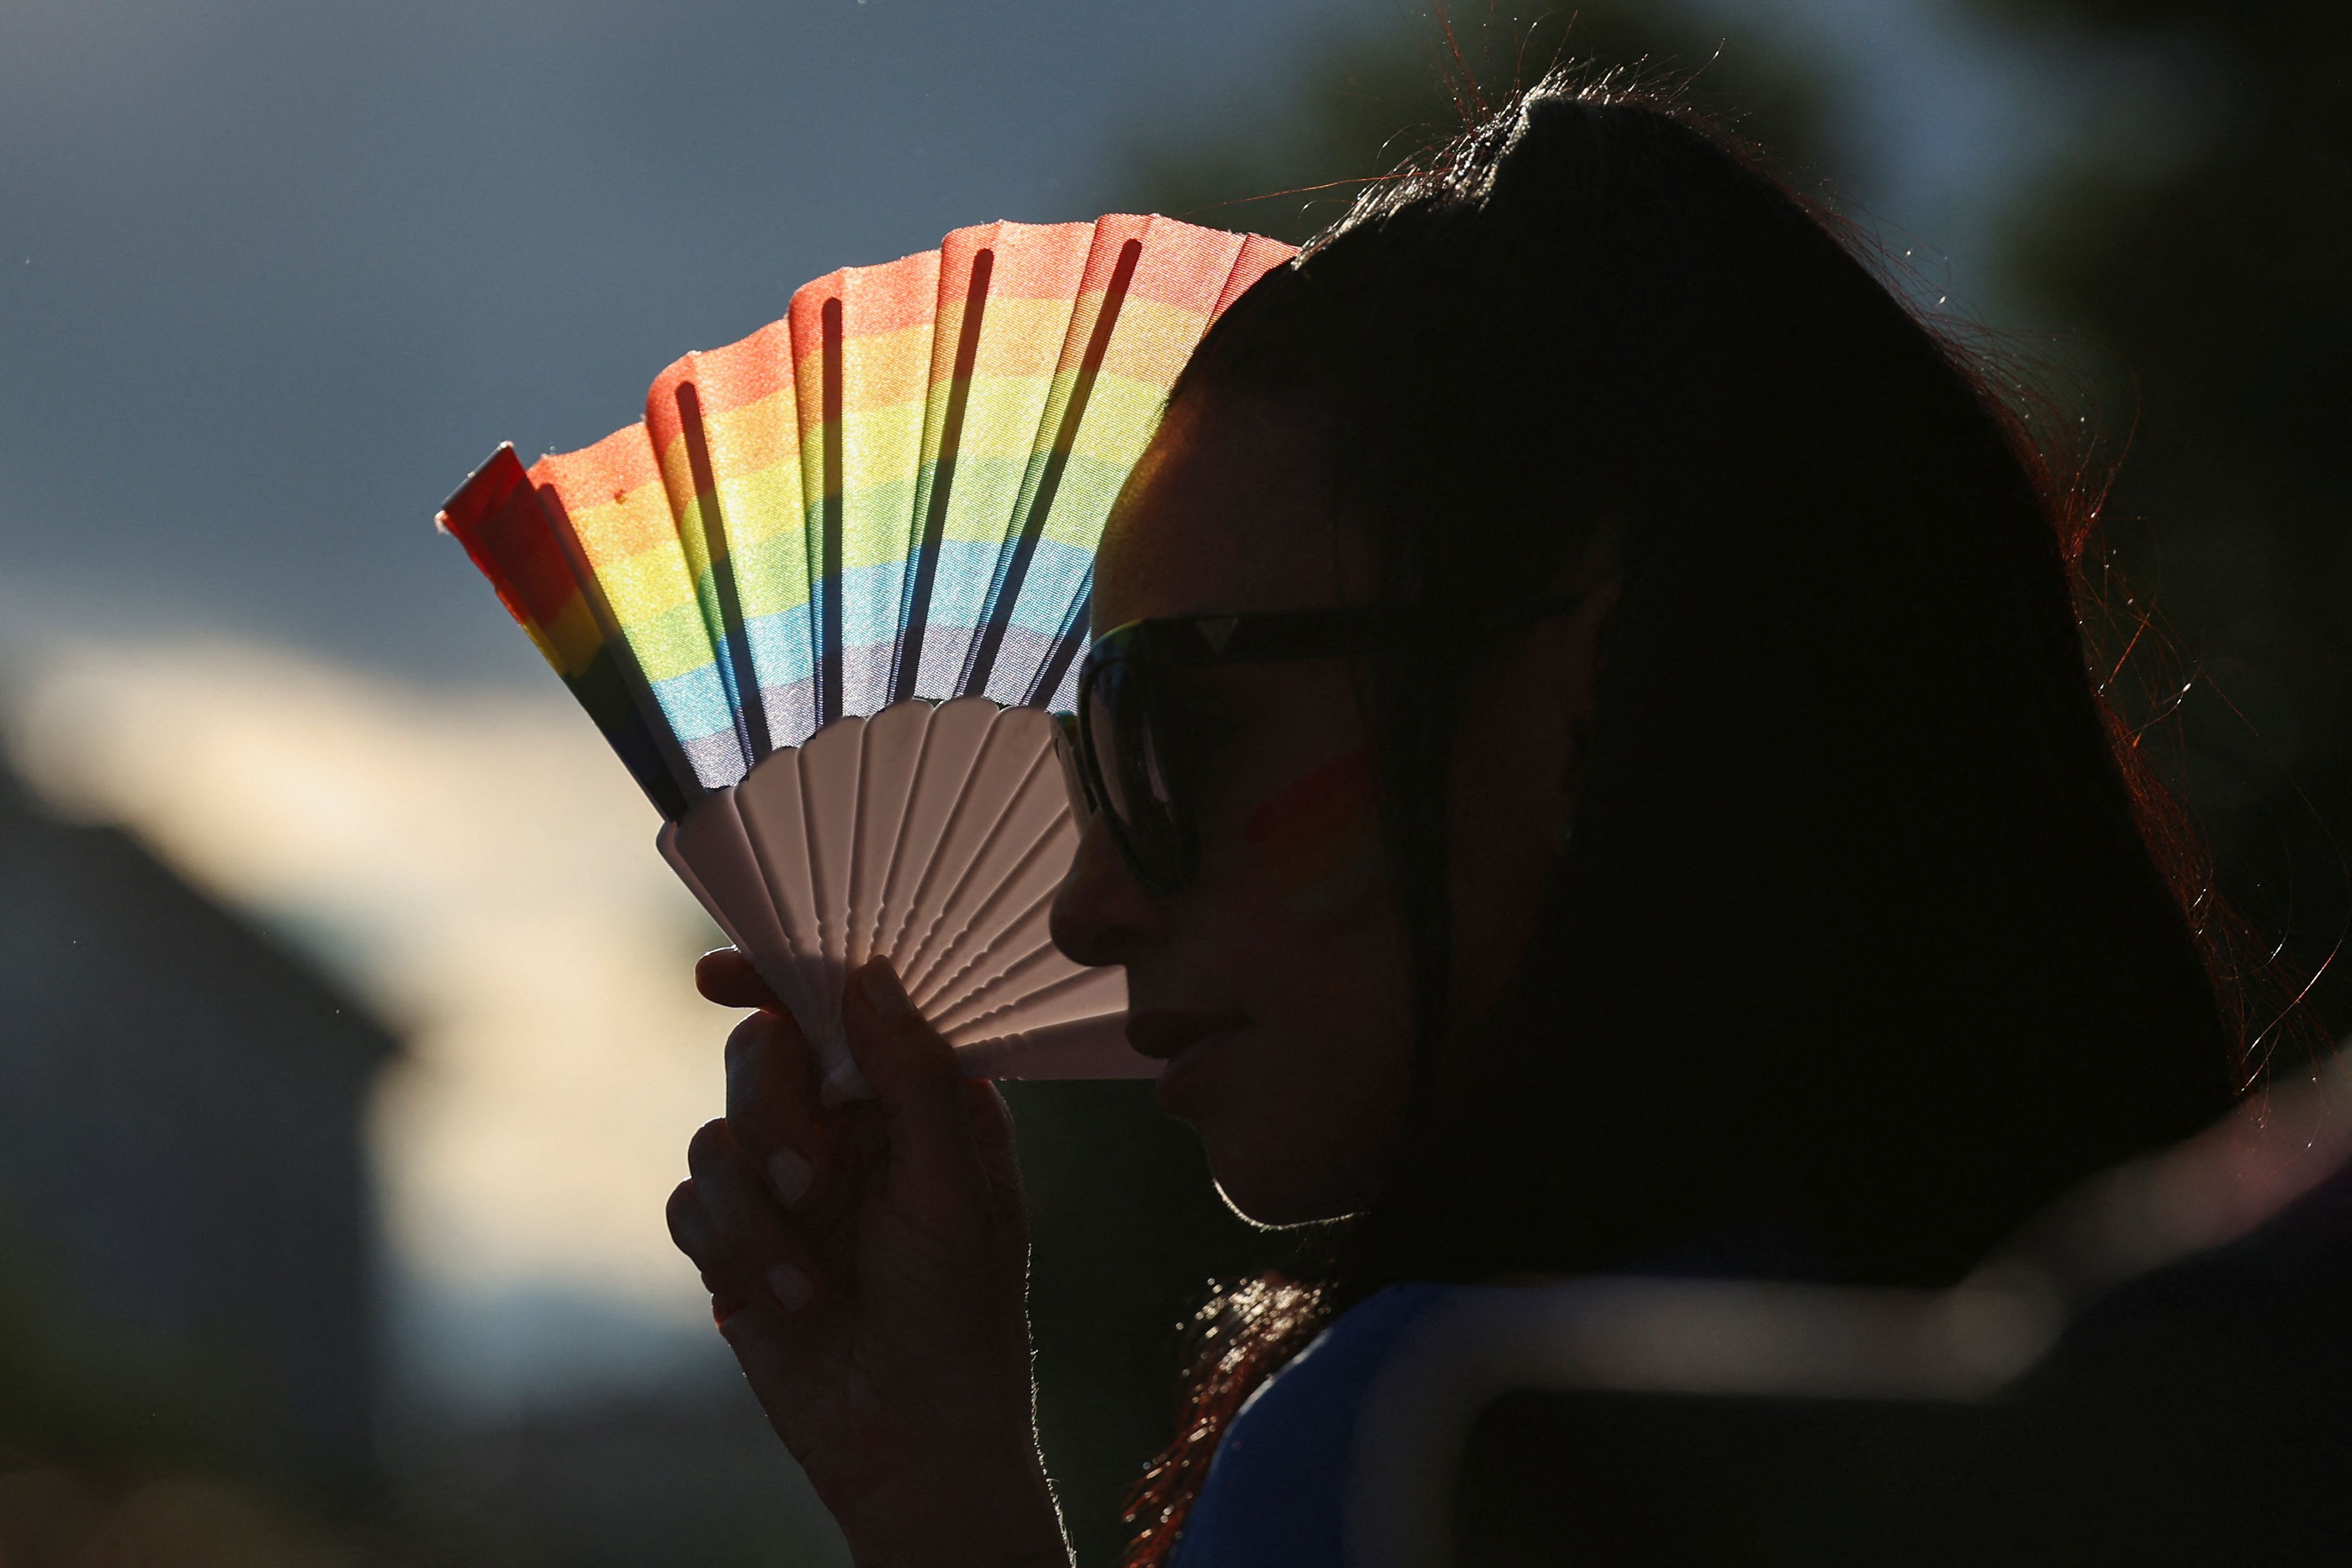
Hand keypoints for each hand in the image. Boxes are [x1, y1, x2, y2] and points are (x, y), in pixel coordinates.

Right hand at [669, 951, 1066, 1567]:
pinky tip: (783, 1301)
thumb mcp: (955, 1188)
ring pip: (716, 1132)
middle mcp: (848, 1125)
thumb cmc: (961, 1316)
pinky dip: (732, 1251)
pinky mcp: (736, 1240)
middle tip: (811, 1180)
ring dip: (756, 1212)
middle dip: (774, 1111)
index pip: (845, 1005)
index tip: (719, 977)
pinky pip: (690, 1205)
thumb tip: (868, 974)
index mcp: (916, 1097)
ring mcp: (787, 1182)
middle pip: (762, 1055)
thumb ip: (914, 1076)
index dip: (780, 975)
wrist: (909, 1442)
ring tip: (811, 1281)